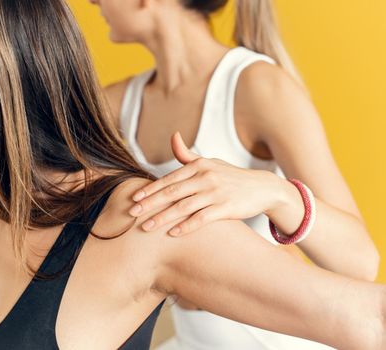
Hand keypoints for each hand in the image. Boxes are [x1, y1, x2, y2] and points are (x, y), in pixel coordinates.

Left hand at [129, 132, 286, 235]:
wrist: (263, 188)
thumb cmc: (231, 176)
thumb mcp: (210, 162)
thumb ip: (187, 155)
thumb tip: (173, 136)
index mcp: (199, 166)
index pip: (169, 179)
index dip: (150, 189)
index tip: (134, 198)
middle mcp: (205, 178)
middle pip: (171, 193)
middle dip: (149, 204)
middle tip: (131, 214)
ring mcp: (215, 193)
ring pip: (183, 207)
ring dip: (162, 218)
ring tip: (146, 227)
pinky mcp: (226, 208)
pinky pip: (202, 219)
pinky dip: (186, 226)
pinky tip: (173, 233)